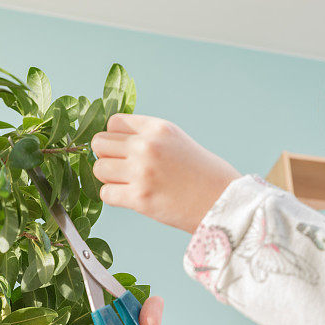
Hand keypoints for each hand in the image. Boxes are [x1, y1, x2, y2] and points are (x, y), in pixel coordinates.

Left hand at [90, 114, 241, 233]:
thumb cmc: (206, 175)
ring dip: (109, 178)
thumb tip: (116, 142)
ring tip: (129, 184)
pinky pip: (106, 194)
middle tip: (123, 168)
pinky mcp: (140, 198)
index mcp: (159, 128)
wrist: (226, 203)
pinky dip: (114, 198)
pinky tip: (132, 198)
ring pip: (99, 169)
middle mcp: (147, 146)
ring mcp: (141, 172)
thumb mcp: (179, 142)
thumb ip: (149, 138)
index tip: (123, 149)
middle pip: (99, 143)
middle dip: (107, 156)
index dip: (115, 137)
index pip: (114, 122)